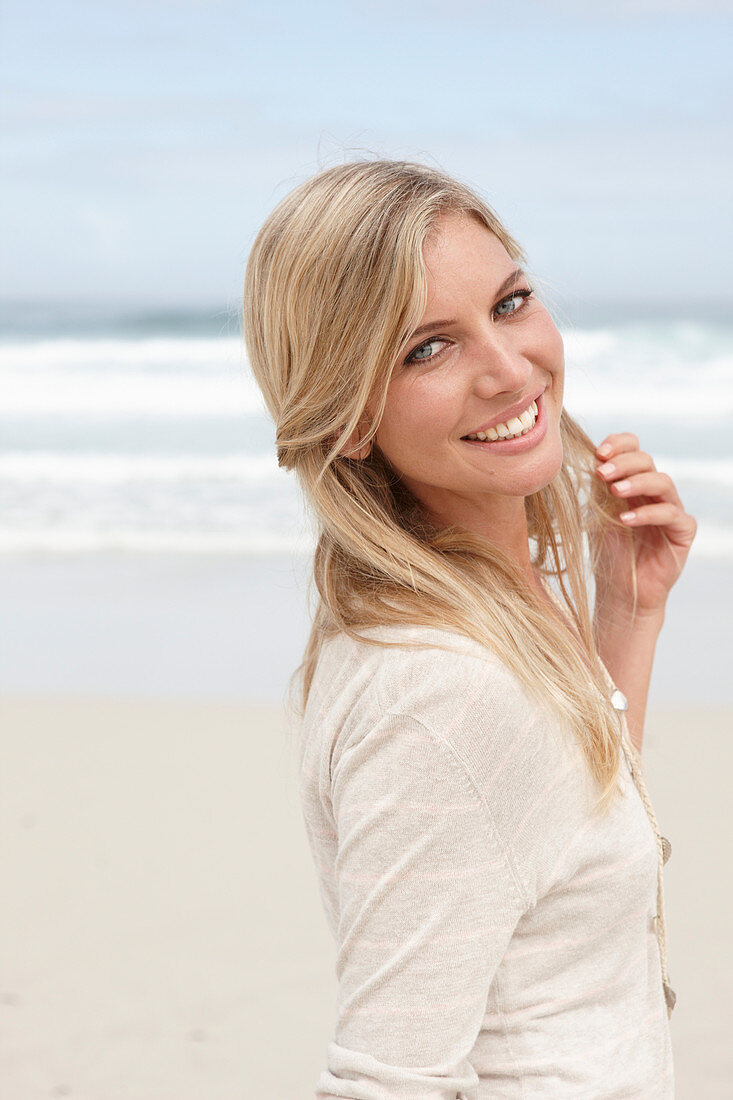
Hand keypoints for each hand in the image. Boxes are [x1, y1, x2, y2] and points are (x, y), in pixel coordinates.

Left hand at [593, 433, 696, 617]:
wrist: (620, 591)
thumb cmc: (608, 553)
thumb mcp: (597, 514)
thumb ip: (598, 488)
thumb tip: (592, 459)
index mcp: (633, 483)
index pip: (633, 450)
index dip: (619, 445)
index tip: (598, 453)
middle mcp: (654, 493)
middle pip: (647, 461)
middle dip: (623, 462)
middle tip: (602, 472)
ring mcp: (671, 510)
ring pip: (662, 482)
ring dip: (637, 482)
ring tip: (614, 491)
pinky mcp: (683, 531)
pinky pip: (671, 513)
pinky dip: (647, 513)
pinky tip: (625, 520)